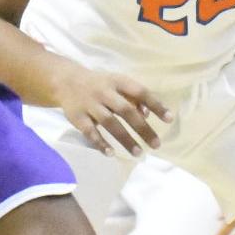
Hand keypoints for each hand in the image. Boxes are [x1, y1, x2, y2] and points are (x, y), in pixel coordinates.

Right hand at [50, 64, 171, 156]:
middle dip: (142, 128)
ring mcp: (89, 104)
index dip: (155, 105)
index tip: (169, 119)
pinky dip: (100, 143)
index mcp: (117, 81)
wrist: (66, 81)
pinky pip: (90, 132)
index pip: (140, 92)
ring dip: (125, 138)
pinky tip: (111, 153)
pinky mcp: (77, 117)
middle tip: (156, 144)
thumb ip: (133, 97)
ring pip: (109, 122)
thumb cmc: (100, 84)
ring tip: (139, 153)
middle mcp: (104, 91)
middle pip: (125, 110)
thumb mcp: (117, 83)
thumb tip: (147, 114)